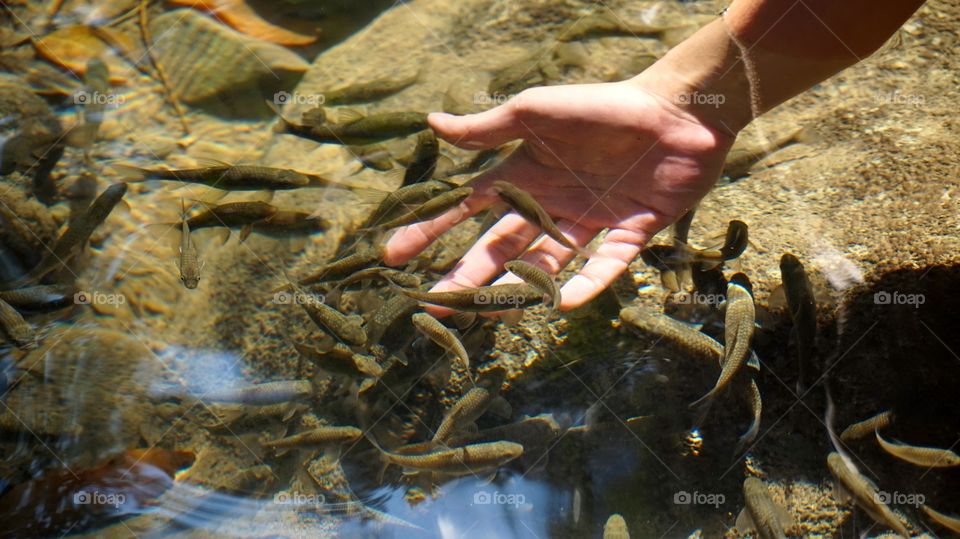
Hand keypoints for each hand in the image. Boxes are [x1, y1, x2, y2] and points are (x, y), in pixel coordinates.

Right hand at [383, 78, 735, 312]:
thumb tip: (431, 124)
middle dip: (468, 276)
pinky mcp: (630, 235)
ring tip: (487, 312)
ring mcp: (589, 224)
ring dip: (517, 290)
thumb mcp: (536, 111)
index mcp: (525, 175)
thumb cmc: (600, 105)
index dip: (432, 230)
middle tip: (437, 304)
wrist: (677, 109)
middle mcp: (551, 205)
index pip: (468, 208)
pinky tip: (562, 306)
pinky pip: (603, 268)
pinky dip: (585, 286)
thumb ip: (487, 128)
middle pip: (501, 248)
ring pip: (546, 267)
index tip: (394, 255)